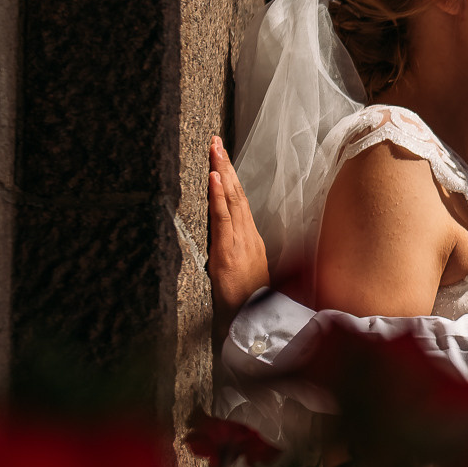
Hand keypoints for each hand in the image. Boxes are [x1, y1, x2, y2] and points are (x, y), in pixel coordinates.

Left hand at [207, 137, 270, 309]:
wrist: (254, 324)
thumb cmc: (248, 304)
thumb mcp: (244, 274)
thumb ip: (238, 255)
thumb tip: (229, 244)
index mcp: (251, 240)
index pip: (239, 202)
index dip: (231, 179)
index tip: (222, 159)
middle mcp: (248, 236)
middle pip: (236, 194)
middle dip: (225, 165)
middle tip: (216, 142)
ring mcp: (240, 241)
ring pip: (231, 199)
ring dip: (221, 171)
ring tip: (214, 150)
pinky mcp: (229, 250)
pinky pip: (223, 218)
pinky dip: (218, 195)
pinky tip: (213, 177)